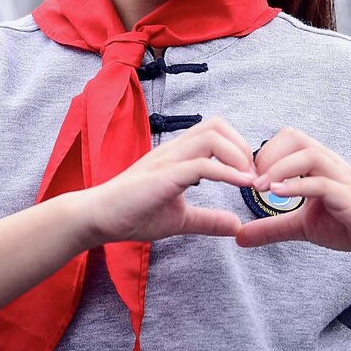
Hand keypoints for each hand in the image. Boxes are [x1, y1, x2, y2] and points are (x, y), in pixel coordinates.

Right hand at [75, 118, 249, 246]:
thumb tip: (236, 226)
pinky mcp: (164, 175)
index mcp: (178, 155)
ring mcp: (168, 159)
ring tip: (248, 180)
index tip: (250, 176)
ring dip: (237, 155)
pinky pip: (202, 164)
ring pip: (212, 136)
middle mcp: (174, 150)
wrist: (98, 218)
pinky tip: (241, 186)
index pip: (214, 131)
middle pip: (216, 124)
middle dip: (242, 146)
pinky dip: (227, 173)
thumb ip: (208, 220)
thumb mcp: (180, 219)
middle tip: (252, 176)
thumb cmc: (132, 214)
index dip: (238, 148)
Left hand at [234, 128, 350, 259]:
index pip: (285, 138)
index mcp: (317, 164)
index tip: (246, 178)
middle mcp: (329, 163)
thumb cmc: (350, 224)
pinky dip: (298, 187)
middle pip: (293, 136)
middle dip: (267, 154)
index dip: (262, 153)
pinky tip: (280, 196)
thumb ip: (272, 227)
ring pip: (308, 154)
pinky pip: (322, 182)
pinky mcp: (350, 197)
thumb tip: (238, 237)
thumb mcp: (303, 226)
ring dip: (279, 168)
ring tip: (261, 189)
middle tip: (252, 182)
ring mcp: (341, 177)